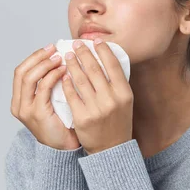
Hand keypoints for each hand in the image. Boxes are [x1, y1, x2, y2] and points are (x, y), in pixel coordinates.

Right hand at [10, 44, 80, 149]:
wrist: (65, 148)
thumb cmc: (63, 123)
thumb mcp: (53, 101)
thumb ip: (51, 85)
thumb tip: (61, 59)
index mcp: (20, 100)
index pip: (21, 72)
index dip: (35, 57)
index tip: (50, 48)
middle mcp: (19, 105)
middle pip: (22, 72)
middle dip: (38, 57)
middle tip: (54, 48)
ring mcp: (26, 110)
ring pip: (29, 78)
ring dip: (45, 64)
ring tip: (60, 57)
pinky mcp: (37, 114)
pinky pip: (43, 88)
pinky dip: (53, 76)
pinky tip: (64, 71)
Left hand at [62, 39, 133, 154]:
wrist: (111, 148)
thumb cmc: (118, 121)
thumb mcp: (125, 101)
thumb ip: (117, 82)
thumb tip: (104, 57)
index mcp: (124, 93)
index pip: (113, 64)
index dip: (103, 50)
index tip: (95, 41)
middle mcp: (111, 99)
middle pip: (94, 69)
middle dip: (83, 53)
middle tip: (76, 44)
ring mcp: (96, 109)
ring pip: (80, 79)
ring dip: (72, 64)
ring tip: (68, 56)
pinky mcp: (82, 117)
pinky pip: (71, 94)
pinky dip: (67, 82)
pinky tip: (64, 75)